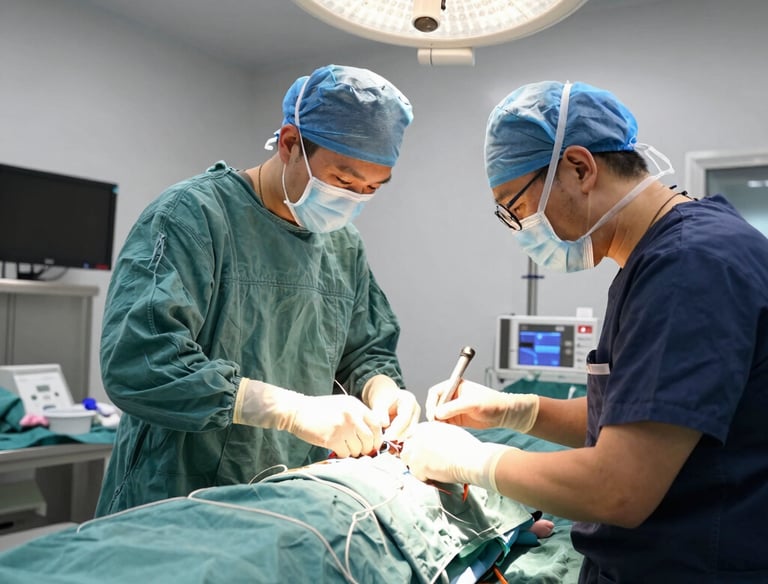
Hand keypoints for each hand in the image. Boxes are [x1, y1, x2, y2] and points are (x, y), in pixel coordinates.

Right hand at [233, 378, 381, 456]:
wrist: (297, 410)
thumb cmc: (320, 410)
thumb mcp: (342, 405)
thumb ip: (357, 415)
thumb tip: (372, 434)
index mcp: (356, 406)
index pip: (376, 424)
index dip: (377, 437)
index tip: (373, 444)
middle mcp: (351, 415)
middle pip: (369, 439)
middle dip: (367, 448)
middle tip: (361, 451)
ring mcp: (342, 427)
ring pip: (358, 449)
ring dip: (353, 452)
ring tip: (345, 448)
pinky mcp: (332, 439)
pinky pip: (345, 453)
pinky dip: (342, 454)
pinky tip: (336, 448)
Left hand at [362, 375, 420, 440]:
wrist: (384, 395)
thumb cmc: (382, 397)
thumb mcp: (379, 402)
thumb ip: (380, 413)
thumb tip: (384, 424)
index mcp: (409, 400)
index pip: (405, 418)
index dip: (395, 429)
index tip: (386, 437)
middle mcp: (416, 409)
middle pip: (410, 427)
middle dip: (397, 436)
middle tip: (385, 443)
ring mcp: (415, 418)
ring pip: (410, 434)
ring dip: (398, 439)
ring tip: (386, 443)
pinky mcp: (412, 425)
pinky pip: (407, 435)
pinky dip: (398, 439)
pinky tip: (390, 443)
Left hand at [400, 421, 508, 491]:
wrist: (469, 459)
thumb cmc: (465, 446)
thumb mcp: (449, 431)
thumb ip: (436, 433)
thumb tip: (432, 440)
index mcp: (425, 427)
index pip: (413, 434)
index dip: (418, 444)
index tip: (423, 450)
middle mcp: (417, 437)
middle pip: (407, 446)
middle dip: (413, 453)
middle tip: (423, 459)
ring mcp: (416, 452)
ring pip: (407, 459)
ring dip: (415, 464)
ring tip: (429, 467)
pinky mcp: (418, 467)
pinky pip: (415, 473)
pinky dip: (423, 476)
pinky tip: (434, 474)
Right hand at [425, 378, 539, 432]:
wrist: (504, 413)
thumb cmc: (492, 402)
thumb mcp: (472, 403)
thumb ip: (454, 407)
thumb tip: (438, 413)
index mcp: (454, 386)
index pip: (436, 392)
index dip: (432, 403)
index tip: (433, 414)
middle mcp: (452, 397)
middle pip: (435, 404)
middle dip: (433, 414)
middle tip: (437, 423)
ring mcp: (454, 408)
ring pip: (438, 415)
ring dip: (438, 422)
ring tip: (441, 429)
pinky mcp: (457, 419)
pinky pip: (445, 423)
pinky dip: (443, 427)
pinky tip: (446, 432)